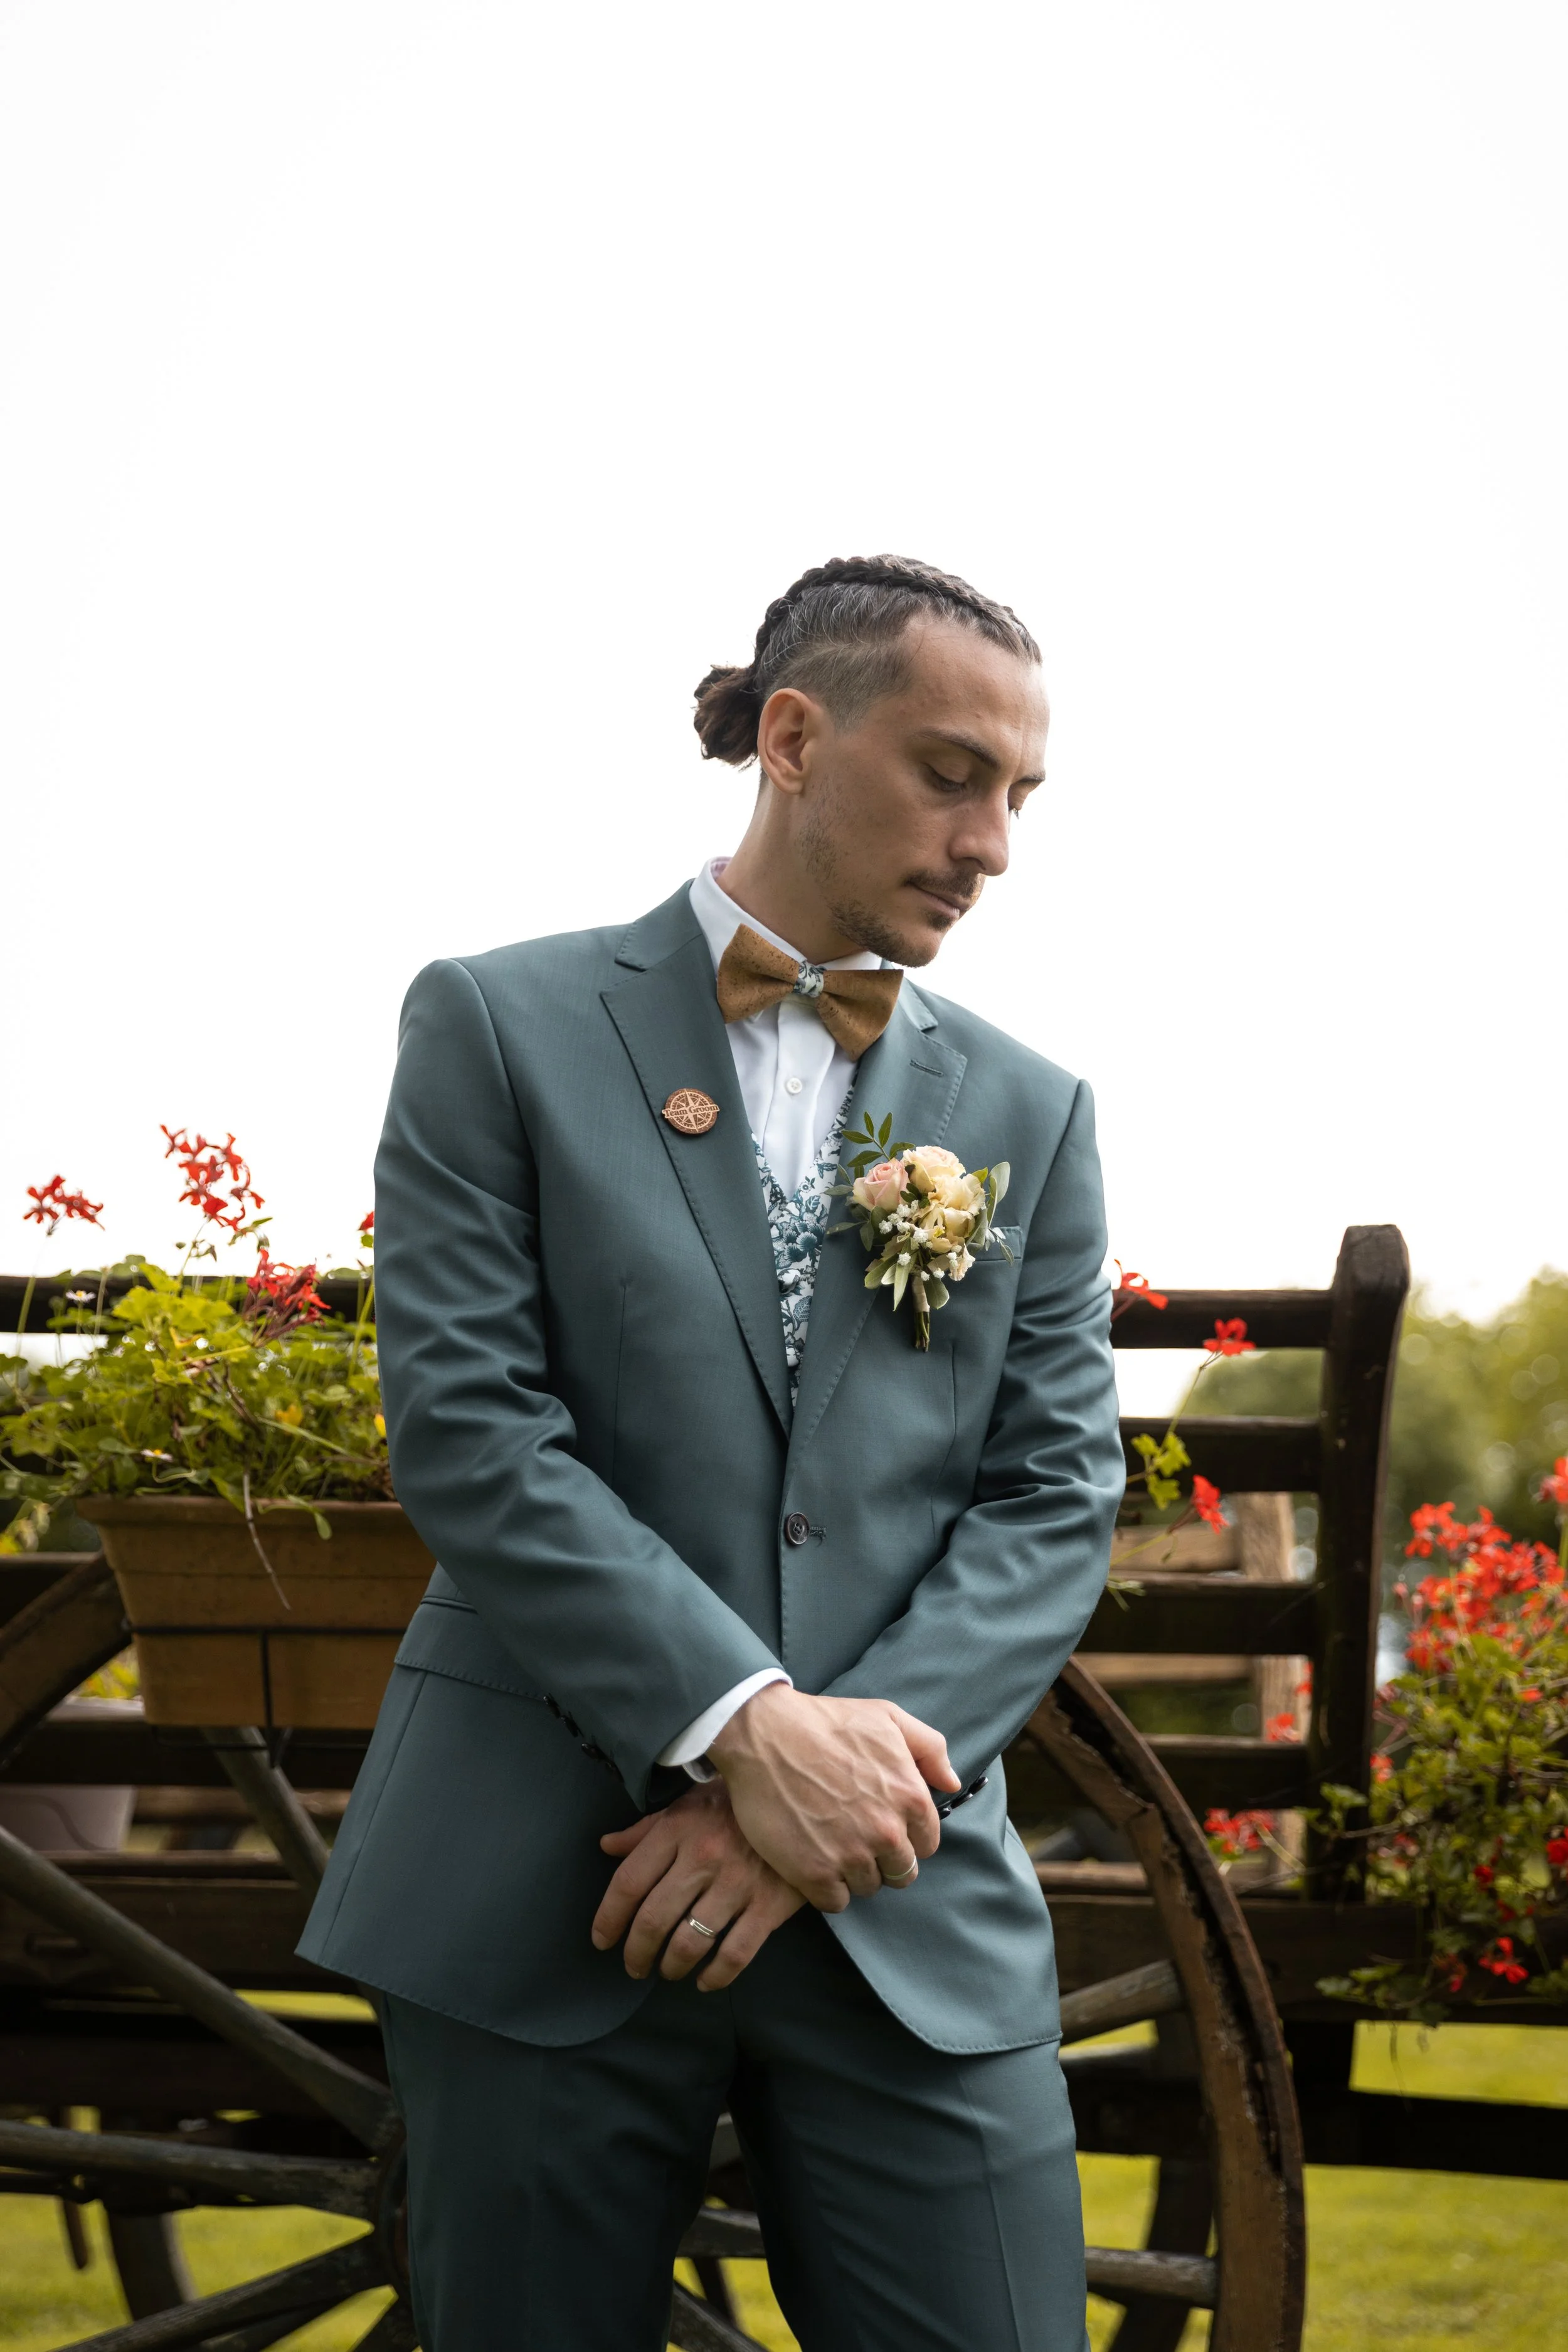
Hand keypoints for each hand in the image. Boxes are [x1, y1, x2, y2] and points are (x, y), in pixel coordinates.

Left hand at [592, 1781, 803, 1988]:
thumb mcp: (687, 1804)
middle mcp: (704, 1857)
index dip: (609, 1918)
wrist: (803, 1801)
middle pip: (654, 1919)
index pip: (629, 1882)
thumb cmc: (736, 1804)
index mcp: (678, 1829)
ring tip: (667, 1970)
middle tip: (634, 1966)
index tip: (602, 1940)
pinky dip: (715, 1977)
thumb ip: (646, 1830)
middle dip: (637, 1952)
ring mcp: (738, 1884)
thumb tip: (607, 1847)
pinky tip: (705, 1981)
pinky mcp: (770, 1906)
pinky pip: (735, 1955)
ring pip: (690, 1943)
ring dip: (671, 1966)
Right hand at [707, 1684, 959, 1911]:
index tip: (882, 1824)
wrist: (764, 1733)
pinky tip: (814, 1860)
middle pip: (902, 1872)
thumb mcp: (887, 1717)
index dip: (905, 1835)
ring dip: (853, 1872)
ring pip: (868, 1887)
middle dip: (883, 1859)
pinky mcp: (814, 1873)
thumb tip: (951, 1783)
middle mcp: (887, 1832)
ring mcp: (850, 1855)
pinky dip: (827, 1888)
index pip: (927, 1843)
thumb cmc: (826, 1721)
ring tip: (831, 1844)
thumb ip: (929, 1748)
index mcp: (910, 1796)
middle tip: (855, 1837)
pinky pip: (836, 1901)